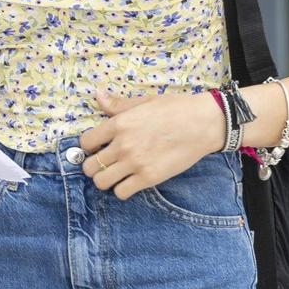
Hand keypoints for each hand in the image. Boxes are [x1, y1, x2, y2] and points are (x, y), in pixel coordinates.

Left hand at [78, 89, 226, 199]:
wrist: (202, 123)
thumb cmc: (175, 108)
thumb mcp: (144, 101)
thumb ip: (118, 104)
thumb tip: (98, 95)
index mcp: (119, 123)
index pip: (85, 142)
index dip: (88, 146)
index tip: (97, 147)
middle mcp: (122, 145)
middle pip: (89, 167)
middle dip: (94, 166)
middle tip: (105, 163)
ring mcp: (135, 163)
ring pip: (101, 182)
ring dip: (106, 179)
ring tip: (116, 174)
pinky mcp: (149, 178)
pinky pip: (121, 193)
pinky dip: (122, 189)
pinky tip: (131, 180)